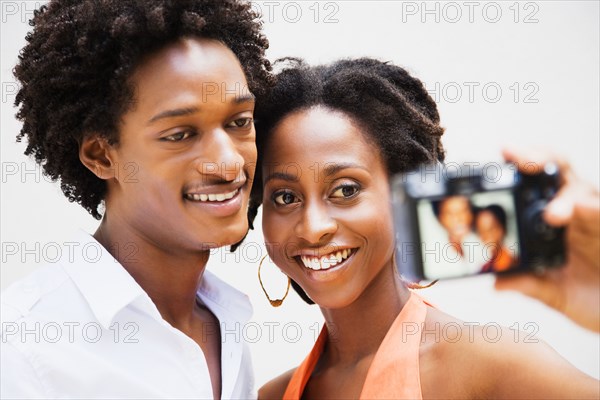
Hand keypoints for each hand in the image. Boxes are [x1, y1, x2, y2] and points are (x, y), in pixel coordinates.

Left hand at [495, 147, 599, 331]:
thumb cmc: (588, 295)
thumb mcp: (554, 292)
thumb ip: (528, 284)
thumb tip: (498, 283)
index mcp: (550, 216)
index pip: (532, 179)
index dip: (519, 162)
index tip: (504, 151)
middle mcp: (573, 208)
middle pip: (557, 170)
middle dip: (539, 159)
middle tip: (524, 160)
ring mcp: (596, 215)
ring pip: (582, 190)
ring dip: (567, 198)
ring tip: (553, 212)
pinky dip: (595, 209)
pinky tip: (584, 209)